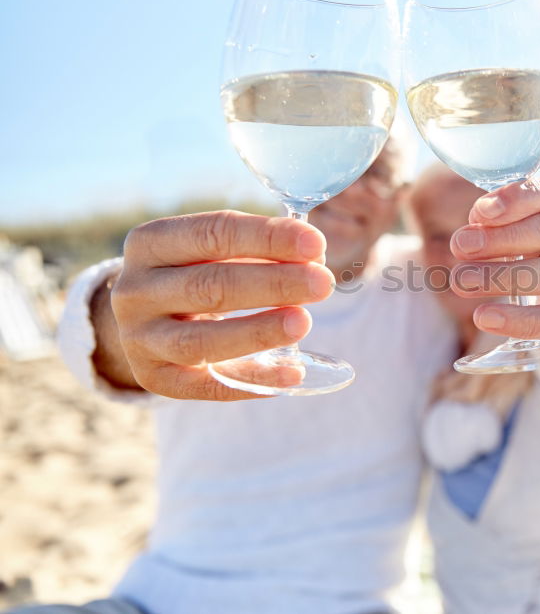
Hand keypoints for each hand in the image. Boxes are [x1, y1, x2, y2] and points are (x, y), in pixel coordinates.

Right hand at [104, 211, 332, 400]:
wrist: (146, 319)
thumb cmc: (195, 272)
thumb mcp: (212, 250)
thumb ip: (259, 250)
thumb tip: (313, 259)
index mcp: (149, 243)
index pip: (213, 234)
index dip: (267, 238)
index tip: (316, 243)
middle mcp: (135, 290)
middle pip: (209, 286)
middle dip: (273, 283)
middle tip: (323, 282)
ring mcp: (139, 339)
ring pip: (200, 341)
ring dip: (258, 331)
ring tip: (305, 322)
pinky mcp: (155, 379)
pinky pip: (207, 386)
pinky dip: (254, 380)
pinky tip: (293, 373)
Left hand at [449, 177, 539, 341]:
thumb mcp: (538, 222)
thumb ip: (512, 215)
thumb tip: (478, 219)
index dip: (518, 200)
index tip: (479, 212)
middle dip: (505, 239)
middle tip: (462, 246)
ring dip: (505, 277)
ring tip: (464, 280)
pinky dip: (521, 320)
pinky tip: (487, 318)